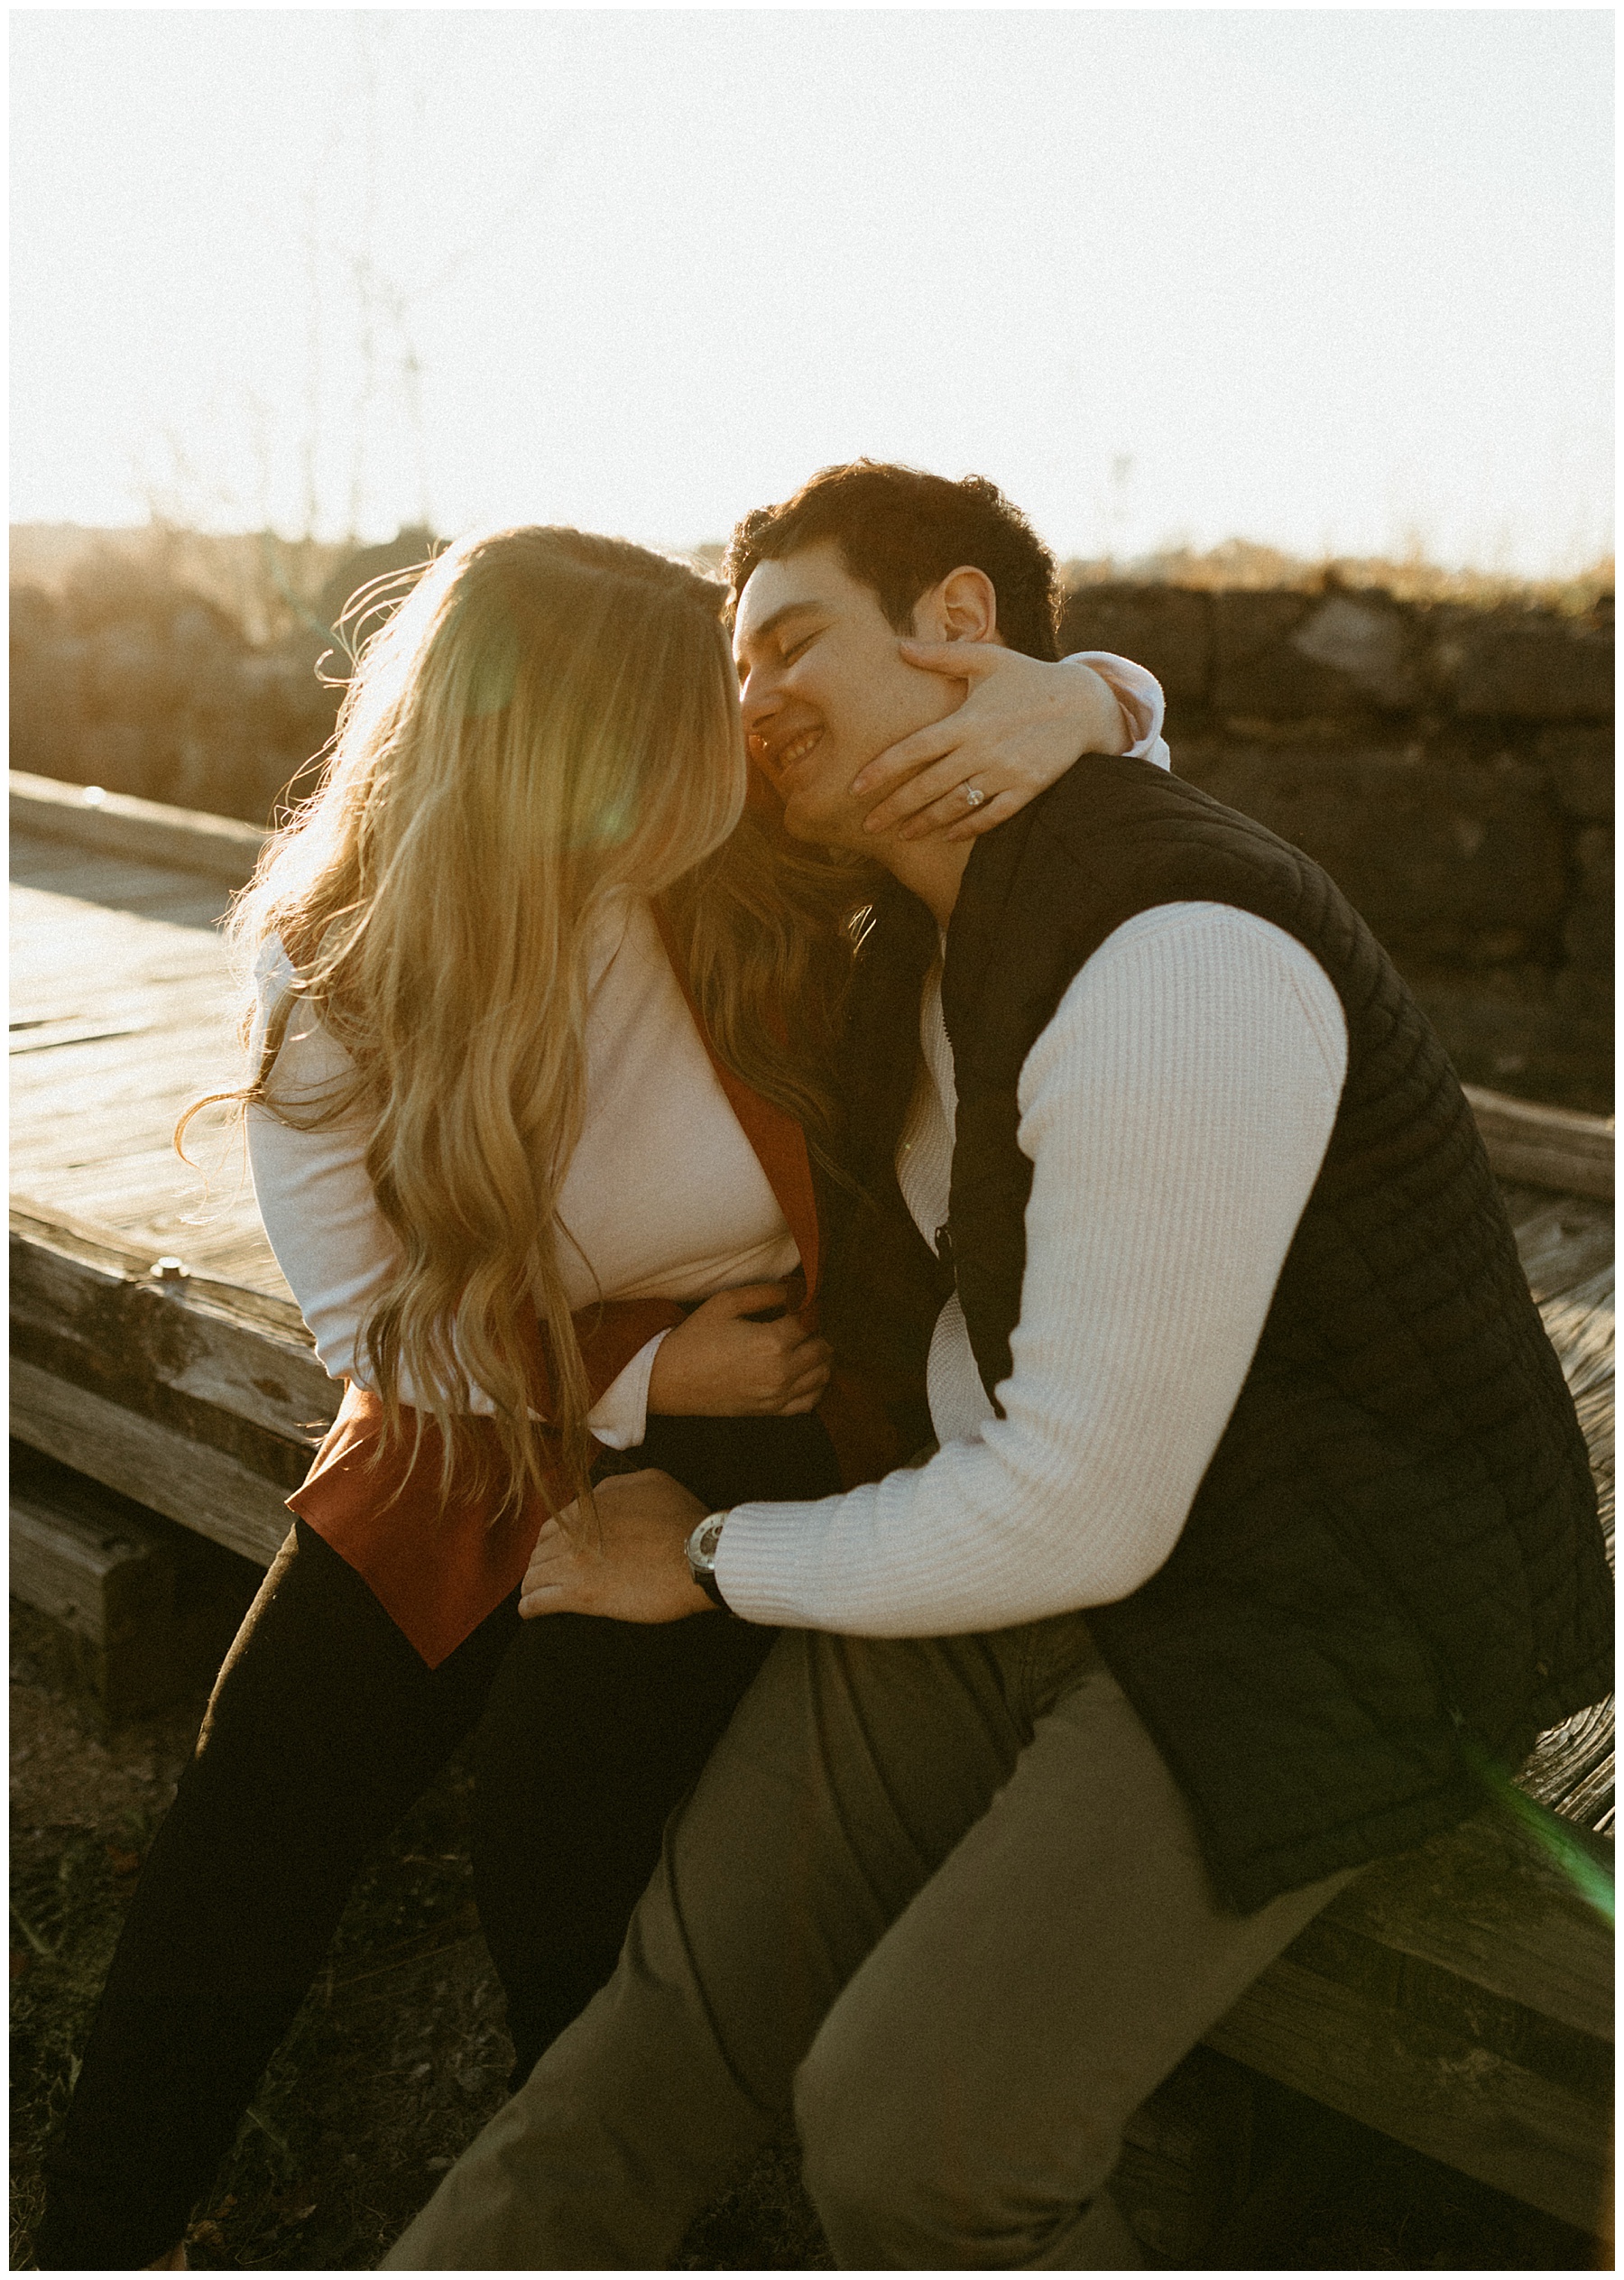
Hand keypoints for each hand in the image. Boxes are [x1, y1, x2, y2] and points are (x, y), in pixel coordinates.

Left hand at [519, 1470, 711, 1622]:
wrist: (698, 1556)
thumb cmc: (684, 1520)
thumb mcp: (652, 1482)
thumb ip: (619, 1484)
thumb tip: (599, 1494)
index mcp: (590, 1506)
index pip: (553, 1526)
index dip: (550, 1542)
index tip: (553, 1554)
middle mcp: (575, 1532)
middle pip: (539, 1551)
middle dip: (538, 1564)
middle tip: (542, 1578)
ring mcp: (574, 1563)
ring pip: (534, 1576)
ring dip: (531, 1586)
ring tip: (532, 1596)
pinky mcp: (580, 1595)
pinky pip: (539, 1601)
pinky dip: (529, 1607)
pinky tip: (528, 1612)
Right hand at [647, 1283, 831, 1416]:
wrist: (669, 1379)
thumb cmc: (695, 1338)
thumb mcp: (726, 1303)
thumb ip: (766, 1293)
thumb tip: (796, 1289)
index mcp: (772, 1342)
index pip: (812, 1320)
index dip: (810, 1307)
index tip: (802, 1301)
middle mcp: (781, 1372)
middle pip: (823, 1348)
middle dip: (819, 1331)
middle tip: (804, 1321)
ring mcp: (777, 1396)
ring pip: (823, 1375)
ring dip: (821, 1356)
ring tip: (805, 1343)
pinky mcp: (770, 1411)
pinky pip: (810, 1401)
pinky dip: (815, 1385)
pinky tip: (803, 1371)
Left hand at [852, 642, 1130, 842]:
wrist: (1084, 703)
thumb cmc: (1029, 677)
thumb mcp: (988, 659)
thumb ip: (942, 656)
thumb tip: (900, 646)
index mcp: (967, 720)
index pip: (914, 750)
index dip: (882, 770)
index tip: (856, 788)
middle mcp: (982, 750)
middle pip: (927, 786)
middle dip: (894, 808)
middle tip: (868, 825)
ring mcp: (1005, 772)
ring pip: (955, 805)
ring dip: (924, 823)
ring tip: (900, 834)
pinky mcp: (1027, 788)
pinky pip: (992, 815)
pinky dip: (968, 827)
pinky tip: (947, 835)